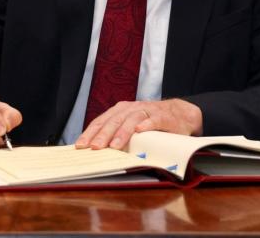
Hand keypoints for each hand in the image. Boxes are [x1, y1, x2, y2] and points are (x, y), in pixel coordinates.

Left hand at [75, 98, 201, 149]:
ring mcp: (146, 111)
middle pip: (113, 120)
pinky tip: (140, 131)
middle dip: (103, 134)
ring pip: (131, 120)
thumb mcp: (131, 125)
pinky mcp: (162, 116)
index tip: (80, 146)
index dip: (90, 133)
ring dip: (122, 132)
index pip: (101, 121)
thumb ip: (117, 134)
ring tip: (114, 145)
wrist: (179, 114)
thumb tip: (98, 150)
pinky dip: (146, 124)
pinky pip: (153, 120)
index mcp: (120, 111)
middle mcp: (131, 108)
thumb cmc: (150, 122)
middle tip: (94, 147)